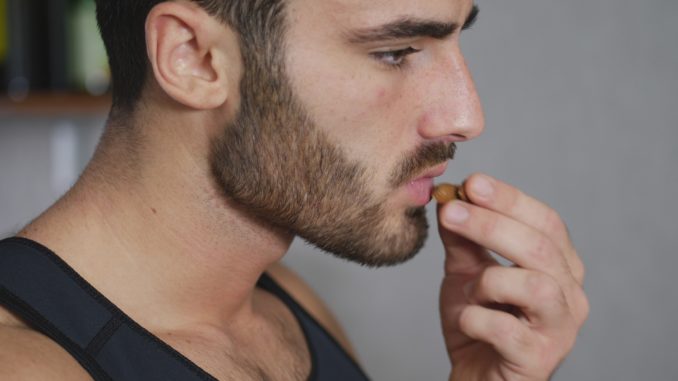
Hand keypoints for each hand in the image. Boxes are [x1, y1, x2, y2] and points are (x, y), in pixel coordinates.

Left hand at [437, 174, 588, 380]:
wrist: (475, 375)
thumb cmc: (479, 322)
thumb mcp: (465, 272)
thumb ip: (462, 238)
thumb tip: (449, 198)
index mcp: (560, 266)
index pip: (545, 222)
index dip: (509, 199)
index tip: (472, 183)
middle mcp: (570, 295)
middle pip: (540, 247)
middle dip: (490, 224)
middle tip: (451, 211)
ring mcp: (559, 329)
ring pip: (534, 285)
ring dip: (488, 280)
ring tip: (467, 291)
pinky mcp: (538, 360)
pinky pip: (506, 329)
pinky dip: (476, 318)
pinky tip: (465, 320)